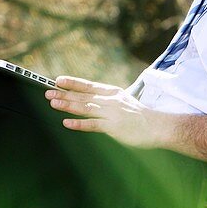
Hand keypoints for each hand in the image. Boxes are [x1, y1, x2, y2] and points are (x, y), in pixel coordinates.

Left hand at [45, 76, 166, 147]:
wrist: (158, 126)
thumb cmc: (140, 116)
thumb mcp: (123, 101)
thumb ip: (107, 100)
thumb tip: (91, 99)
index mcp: (111, 92)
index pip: (88, 85)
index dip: (72, 83)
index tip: (58, 80)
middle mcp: (109, 100)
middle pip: (82, 96)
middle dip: (64, 94)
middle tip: (48, 93)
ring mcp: (111, 113)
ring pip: (85, 108)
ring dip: (68, 105)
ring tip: (53, 103)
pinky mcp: (113, 127)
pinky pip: (93, 124)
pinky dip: (79, 123)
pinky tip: (67, 122)